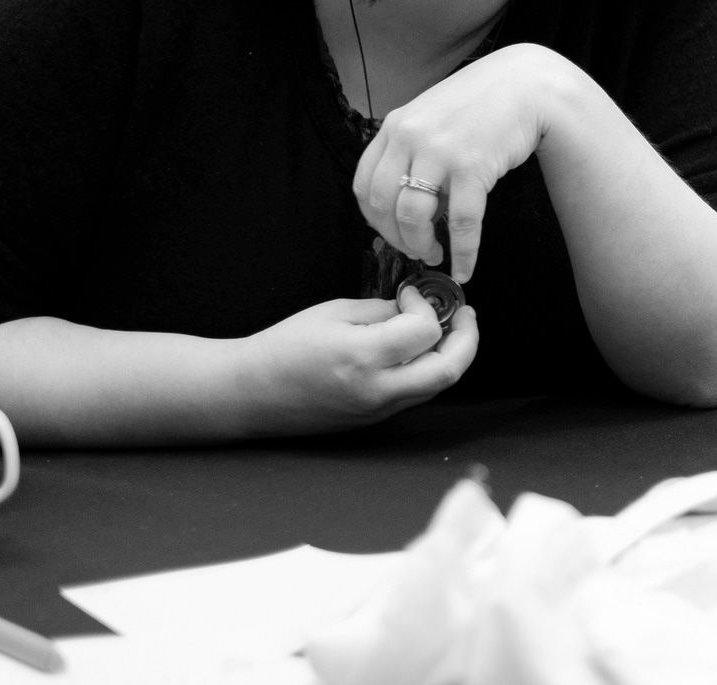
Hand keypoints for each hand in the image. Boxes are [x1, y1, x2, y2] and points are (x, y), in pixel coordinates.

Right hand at [238, 289, 478, 434]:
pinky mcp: (373, 421)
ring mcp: (376, 411)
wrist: (248, 394)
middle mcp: (375, 391)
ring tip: (447, 329)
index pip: (423, 331)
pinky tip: (421, 350)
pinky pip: (416, 395)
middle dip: (467, 338)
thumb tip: (417, 308)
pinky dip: (429, 370)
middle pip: (448, 371)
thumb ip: (382, 311)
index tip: (412, 295)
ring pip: (436, 385)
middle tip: (464, 314)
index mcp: (361, 358)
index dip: (427, 306)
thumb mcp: (333, 313)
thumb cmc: (284, 347)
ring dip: (452, 355)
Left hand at [353, 43, 575, 281]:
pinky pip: (461, 221)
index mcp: (395, 126)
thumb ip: (414, 150)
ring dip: (421, 247)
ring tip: (436, 255)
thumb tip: (411, 201)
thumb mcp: (434, 116)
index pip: (364, 185)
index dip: (375, 219)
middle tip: (415, 250)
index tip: (392, 233)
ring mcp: (440, 151)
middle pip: (383, 205)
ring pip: (413, 216)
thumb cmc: (484, 101)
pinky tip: (465, 267)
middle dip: (396, 238)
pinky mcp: (473, 166)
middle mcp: (409, 137)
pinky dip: (462, 252)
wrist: (529, 84)